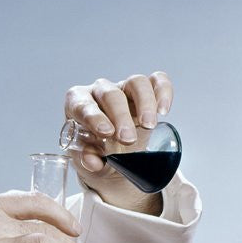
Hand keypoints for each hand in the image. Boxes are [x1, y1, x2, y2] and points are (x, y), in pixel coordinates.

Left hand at [63, 71, 172, 212]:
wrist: (113, 152)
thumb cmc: (96, 151)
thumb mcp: (90, 159)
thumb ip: (89, 159)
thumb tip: (92, 161)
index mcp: (77, 104)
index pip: (82, 105)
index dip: (94, 117)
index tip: (106, 133)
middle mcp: (99, 91)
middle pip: (110, 94)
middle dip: (120, 117)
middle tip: (128, 139)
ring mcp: (123, 87)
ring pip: (135, 83)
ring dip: (144, 103)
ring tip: (149, 125)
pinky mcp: (146, 89)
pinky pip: (156, 80)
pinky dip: (163, 91)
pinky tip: (164, 110)